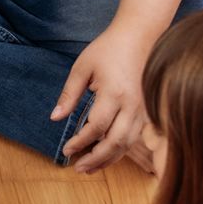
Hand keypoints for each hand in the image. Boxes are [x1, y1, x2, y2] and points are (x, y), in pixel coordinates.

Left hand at [51, 23, 155, 173]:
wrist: (140, 35)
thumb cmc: (108, 49)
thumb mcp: (82, 68)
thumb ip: (69, 95)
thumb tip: (55, 119)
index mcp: (114, 93)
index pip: (96, 127)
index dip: (80, 142)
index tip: (66, 150)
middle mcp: (132, 105)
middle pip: (115, 143)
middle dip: (95, 159)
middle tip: (77, 168)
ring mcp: (143, 109)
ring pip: (128, 144)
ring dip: (108, 159)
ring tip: (89, 167)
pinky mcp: (147, 110)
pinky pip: (134, 137)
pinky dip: (120, 149)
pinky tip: (106, 154)